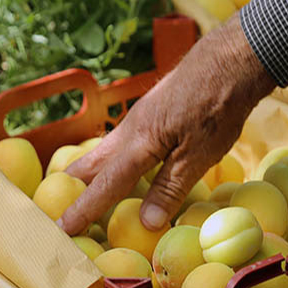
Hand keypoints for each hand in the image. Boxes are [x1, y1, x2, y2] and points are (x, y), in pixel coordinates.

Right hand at [57, 16, 274, 234]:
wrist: (231, 58)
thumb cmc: (218, 107)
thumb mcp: (199, 155)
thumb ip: (170, 188)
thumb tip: (146, 222)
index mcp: (138, 144)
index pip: (104, 185)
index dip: (82, 210)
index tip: (59, 229)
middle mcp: (129, 131)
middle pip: (89, 165)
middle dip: (72, 189)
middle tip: (56, 212)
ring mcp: (137, 119)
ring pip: (102, 152)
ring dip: (88, 175)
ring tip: (80, 195)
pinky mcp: (149, 113)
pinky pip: (118, 144)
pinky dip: (109, 162)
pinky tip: (119, 169)